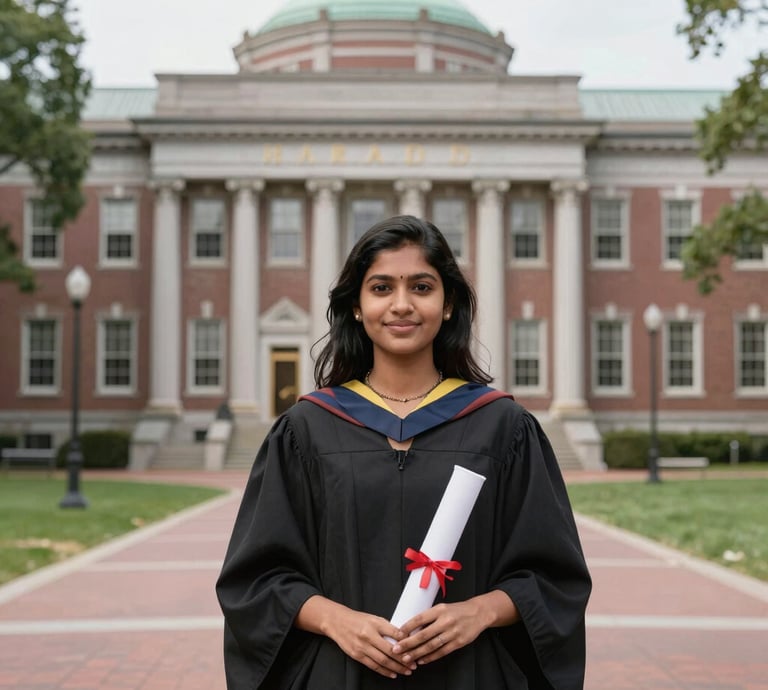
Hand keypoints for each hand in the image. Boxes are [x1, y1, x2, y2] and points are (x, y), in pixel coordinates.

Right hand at [325, 607, 416, 677]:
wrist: (337, 622)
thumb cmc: (357, 619)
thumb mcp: (373, 618)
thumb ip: (387, 627)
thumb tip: (402, 636)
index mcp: (374, 623)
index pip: (394, 633)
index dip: (405, 642)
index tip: (415, 647)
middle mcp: (368, 635)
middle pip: (389, 650)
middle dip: (403, 659)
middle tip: (414, 664)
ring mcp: (362, 647)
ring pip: (382, 660)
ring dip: (396, 667)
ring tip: (407, 671)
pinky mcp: (357, 655)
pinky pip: (373, 665)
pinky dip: (384, 671)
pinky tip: (393, 674)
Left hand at [391, 591, 517, 666]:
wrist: (478, 613)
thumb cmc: (457, 610)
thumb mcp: (442, 608)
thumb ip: (429, 617)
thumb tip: (412, 628)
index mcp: (439, 609)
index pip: (420, 618)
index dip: (408, 627)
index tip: (398, 634)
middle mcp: (445, 621)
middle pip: (424, 634)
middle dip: (408, 643)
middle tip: (397, 649)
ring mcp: (452, 632)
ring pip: (431, 645)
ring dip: (417, 653)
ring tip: (407, 658)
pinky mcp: (458, 642)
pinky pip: (442, 652)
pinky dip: (431, 657)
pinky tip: (422, 660)